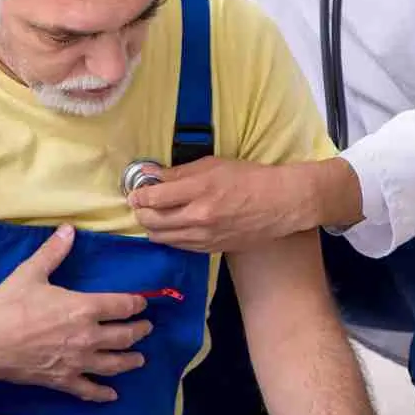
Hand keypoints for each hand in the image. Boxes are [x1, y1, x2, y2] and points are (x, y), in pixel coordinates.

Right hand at [0, 225, 151, 402]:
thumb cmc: (8, 306)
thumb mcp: (31, 272)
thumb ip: (54, 252)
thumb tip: (69, 229)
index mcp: (84, 308)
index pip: (122, 306)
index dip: (136, 304)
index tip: (141, 303)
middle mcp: (88, 337)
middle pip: (125, 336)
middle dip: (139, 332)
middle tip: (146, 329)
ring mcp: (78, 361)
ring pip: (114, 364)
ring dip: (130, 361)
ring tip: (139, 360)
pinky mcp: (64, 380)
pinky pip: (89, 390)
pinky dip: (103, 394)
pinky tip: (112, 395)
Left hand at [130, 157, 314, 251]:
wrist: (279, 204)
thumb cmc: (249, 178)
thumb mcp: (213, 165)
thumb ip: (179, 172)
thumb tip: (151, 175)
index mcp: (198, 191)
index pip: (154, 198)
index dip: (139, 195)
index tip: (135, 192)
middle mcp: (198, 217)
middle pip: (153, 221)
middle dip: (141, 212)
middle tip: (141, 204)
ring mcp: (204, 236)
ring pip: (162, 238)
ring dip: (152, 227)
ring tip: (154, 215)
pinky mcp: (210, 249)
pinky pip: (179, 246)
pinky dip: (169, 237)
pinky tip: (172, 227)